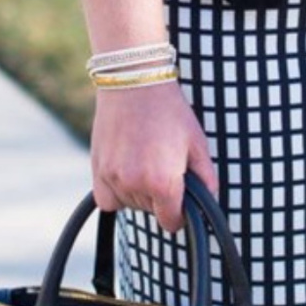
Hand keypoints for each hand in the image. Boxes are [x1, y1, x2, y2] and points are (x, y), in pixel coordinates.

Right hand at [90, 81, 218, 234]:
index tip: (181, 201)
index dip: (180, 214)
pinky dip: (117, 194)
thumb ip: (206, 180)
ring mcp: (113, 178)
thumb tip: (208, 205)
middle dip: (161, 198)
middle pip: (151, 213)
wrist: (134, 83)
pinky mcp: (97, 169)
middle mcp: (136, 185)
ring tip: (146, 163)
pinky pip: (107, 201)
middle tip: (164, 167)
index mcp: (164, 183)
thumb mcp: (198, 144)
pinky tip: (127, 175)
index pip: (171, 222)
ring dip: (139, 194)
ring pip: (130, 205)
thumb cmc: (170, 112)